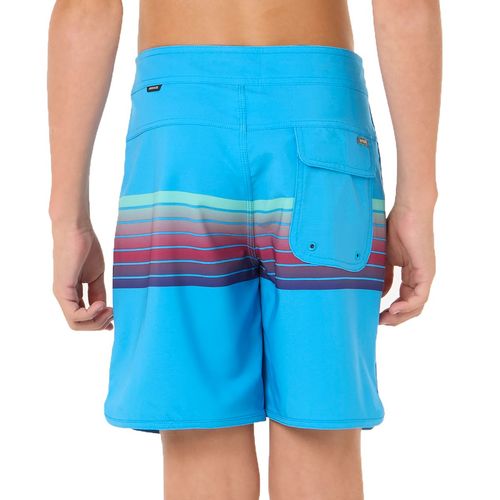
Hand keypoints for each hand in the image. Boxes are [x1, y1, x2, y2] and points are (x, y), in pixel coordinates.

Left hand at [52, 224, 112, 330]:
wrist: (77, 230)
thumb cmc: (86, 248)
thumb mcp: (96, 276)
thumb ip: (98, 292)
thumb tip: (103, 308)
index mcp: (72, 293)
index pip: (82, 318)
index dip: (99, 322)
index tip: (114, 319)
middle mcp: (64, 297)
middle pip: (78, 325)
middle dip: (98, 324)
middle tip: (113, 313)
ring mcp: (62, 294)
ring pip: (75, 323)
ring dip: (96, 321)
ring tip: (109, 309)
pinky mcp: (62, 289)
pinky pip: (74, 314)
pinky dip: (91, 314)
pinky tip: (102, 304)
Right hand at [379, 204, 435, 325]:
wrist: (408, 211)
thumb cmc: (396, 228)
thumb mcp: (385, 258)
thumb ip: (384, 277)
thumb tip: (381, 295)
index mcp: (412, 274)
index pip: (405, 300)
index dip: (392, 312)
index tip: (376, 316)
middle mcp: (421, 277)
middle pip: (413, 307)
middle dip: (396, 318)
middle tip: (379, 322)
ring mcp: (425, 275)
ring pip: (417, 305)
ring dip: (401, 316)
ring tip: (384, 319)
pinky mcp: (426, 271)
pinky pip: (420, 296)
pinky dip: (407, 306)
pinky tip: (393, 308)